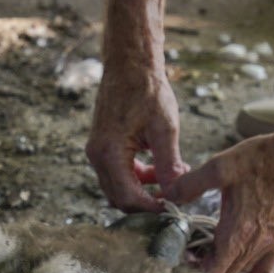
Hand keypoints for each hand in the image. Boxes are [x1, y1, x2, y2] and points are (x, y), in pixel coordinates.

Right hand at [85, 62, 188, 211]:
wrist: (129, 65)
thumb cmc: (147, 90)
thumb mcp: (164, 127)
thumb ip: (168, 163)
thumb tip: (176, 192)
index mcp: (109, 151)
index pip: (127, 196)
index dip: (151, 207)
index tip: (174, 206)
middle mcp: (97, 155)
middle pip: (118, 198)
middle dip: (146, 202)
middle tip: (174, 197)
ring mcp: (96, 151)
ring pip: (117, 187)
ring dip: (142, 190)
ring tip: (170, 179)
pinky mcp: (102, 147)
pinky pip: (116, 174)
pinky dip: (136, 178)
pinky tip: (157, 168)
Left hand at [165, 132, 273, 272]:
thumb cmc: (264, 161)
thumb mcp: (220, 167)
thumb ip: (191, 184)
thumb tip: (169, 194)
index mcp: (238, 231)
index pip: (214, 270)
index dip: (196, 270)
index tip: (183, 258)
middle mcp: (255, 243)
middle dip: (205, 271)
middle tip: (190, 256)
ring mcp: (271, 243)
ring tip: (208, 268)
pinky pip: (266, 269)